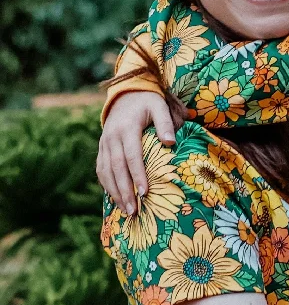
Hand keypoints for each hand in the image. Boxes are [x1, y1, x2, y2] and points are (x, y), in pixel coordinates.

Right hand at [96, 91, 175, 214]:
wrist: (126, 94)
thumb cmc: (148, 102)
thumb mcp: (159, 105)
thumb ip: (166, 122)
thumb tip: (171, 142)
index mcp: (126, 128)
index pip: (131, 156)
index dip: (138, 175)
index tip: (145, 193)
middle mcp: (111, 137)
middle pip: (117, 168)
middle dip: (124, 191)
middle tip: (134, 211)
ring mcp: (104, 143)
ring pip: (106, 171)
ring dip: (114, 192)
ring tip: (126, 210)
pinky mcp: (101, 148)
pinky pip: (101, 169)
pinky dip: (107, 185)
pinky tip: (115, 199)